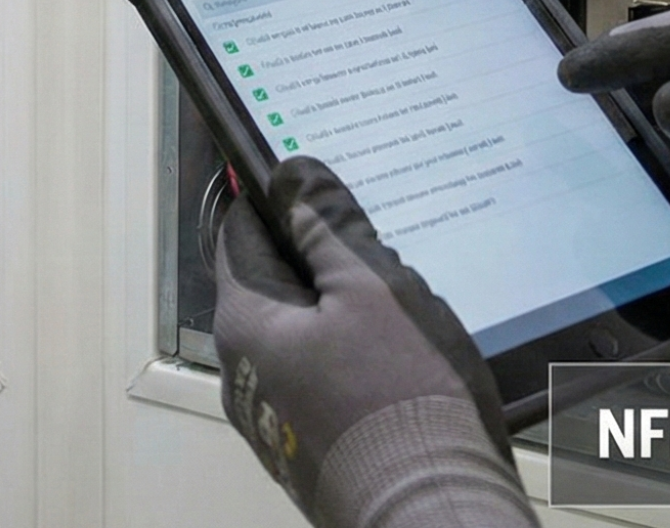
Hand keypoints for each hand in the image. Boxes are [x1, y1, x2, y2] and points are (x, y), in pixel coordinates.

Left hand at [213, 156, 531, 527]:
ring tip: (398, 304)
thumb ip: (327, 228)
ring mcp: (273, 416)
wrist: (430, 509)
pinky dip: (348, 358)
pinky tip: (398, 358)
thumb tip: (291, 176)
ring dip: (338, 312)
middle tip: (372, 242)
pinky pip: (319, 380)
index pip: (239, 235)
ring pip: (299, 336)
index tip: (303, 181)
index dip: (271, 200)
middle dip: (317, 260)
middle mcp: (243, 373)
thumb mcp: (372, 288)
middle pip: (270, 287)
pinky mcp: (306, 447)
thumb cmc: (400, 399)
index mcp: (246, 324)